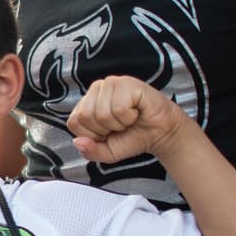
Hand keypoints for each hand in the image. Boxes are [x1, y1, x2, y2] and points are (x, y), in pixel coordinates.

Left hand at [67, 76, 186, 163]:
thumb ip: (91, 151)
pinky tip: (136, 111)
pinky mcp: (127, 83)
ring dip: (119, 123)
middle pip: (86, 117)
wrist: (161, 134)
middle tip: (121, 126)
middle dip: (105, 130)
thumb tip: (77, 142)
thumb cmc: (133, 137)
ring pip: (102, 113)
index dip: (93, 136)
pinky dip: (129, 117)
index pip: (74, 122)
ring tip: (129, 118)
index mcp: (86, 102)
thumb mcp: (108, 152)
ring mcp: (111, 83)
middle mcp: (96, 88)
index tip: (108, 133)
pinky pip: (119, 108)